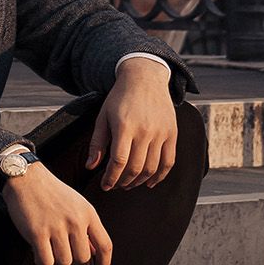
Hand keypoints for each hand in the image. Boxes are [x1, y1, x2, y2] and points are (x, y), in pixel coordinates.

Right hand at [3, 164, 112, 264]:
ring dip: (56, 257)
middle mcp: (75, 221)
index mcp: (88, 213)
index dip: (105, 263)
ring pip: (65, 261)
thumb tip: (95, 253)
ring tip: (48, 244)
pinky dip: (41, 259)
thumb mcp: (77, 204)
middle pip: (82, 257)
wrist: (26, 178)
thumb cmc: (52, 192)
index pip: (105, 245)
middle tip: (61, 246)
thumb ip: (87, 227)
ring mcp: (56, 227)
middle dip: (72, 255)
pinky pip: (46, 261)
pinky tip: (38, 249)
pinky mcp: (37, 233)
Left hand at [87, 58, 177, 190]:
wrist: (144, 78)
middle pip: (136, 168)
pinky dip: (160, 176)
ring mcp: (161, 133)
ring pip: (152, 168)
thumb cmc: (119, 98)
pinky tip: (150, 182)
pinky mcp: (172, 133)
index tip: (105, 186)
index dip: (111, 178)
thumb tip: (90, 167)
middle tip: (116, 186)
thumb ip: (97, 143)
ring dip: (140, 181)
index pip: (118, 161)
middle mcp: (145, 131)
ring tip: (129, 184)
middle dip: (123, 182)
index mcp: (124, 126)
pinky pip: (169, 161)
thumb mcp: (102, 117)